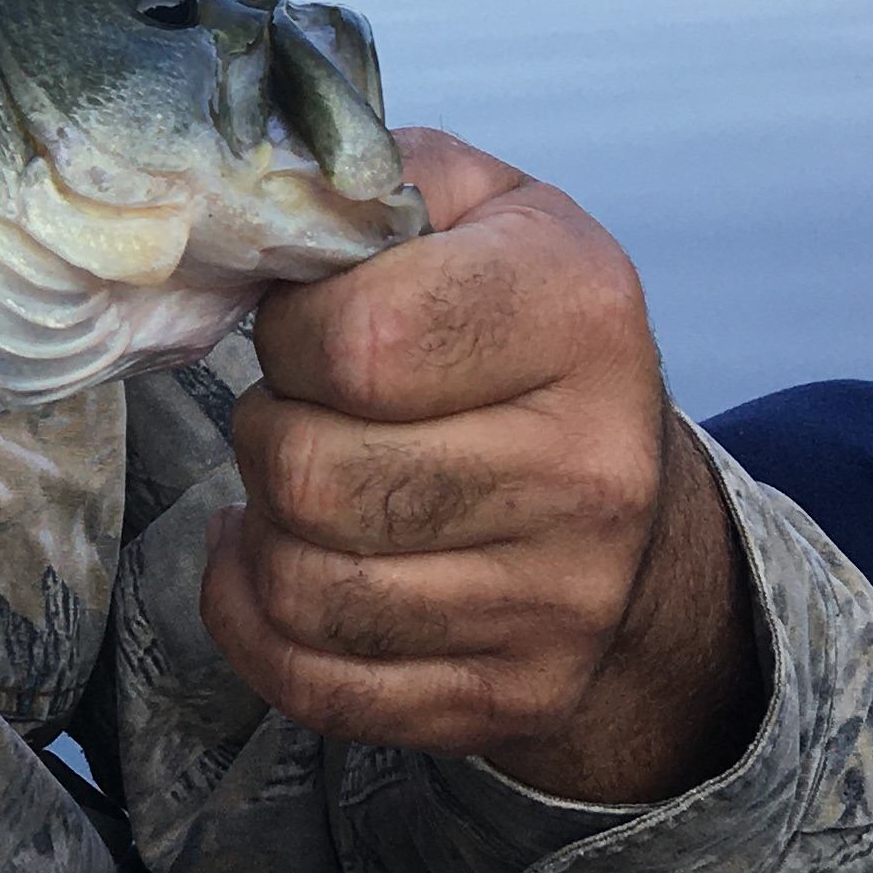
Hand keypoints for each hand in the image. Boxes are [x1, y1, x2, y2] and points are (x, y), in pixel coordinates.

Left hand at [199, 130, 762, 805]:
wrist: (635, 502)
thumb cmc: (517, 328)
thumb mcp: (476, 207)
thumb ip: (365, 178)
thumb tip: (237, 201)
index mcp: (579, 311)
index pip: (357, 343)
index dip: (288, 330)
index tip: (308, 323)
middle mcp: (590, 467)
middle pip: (312, 476)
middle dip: (266, 431)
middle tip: (300, 410)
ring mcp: (559, 599)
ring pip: (303, 588)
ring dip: (263, 529)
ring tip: (297, 482)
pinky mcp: (513, 694)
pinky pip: (316, 683)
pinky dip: (255, 621)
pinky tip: (271, 563)